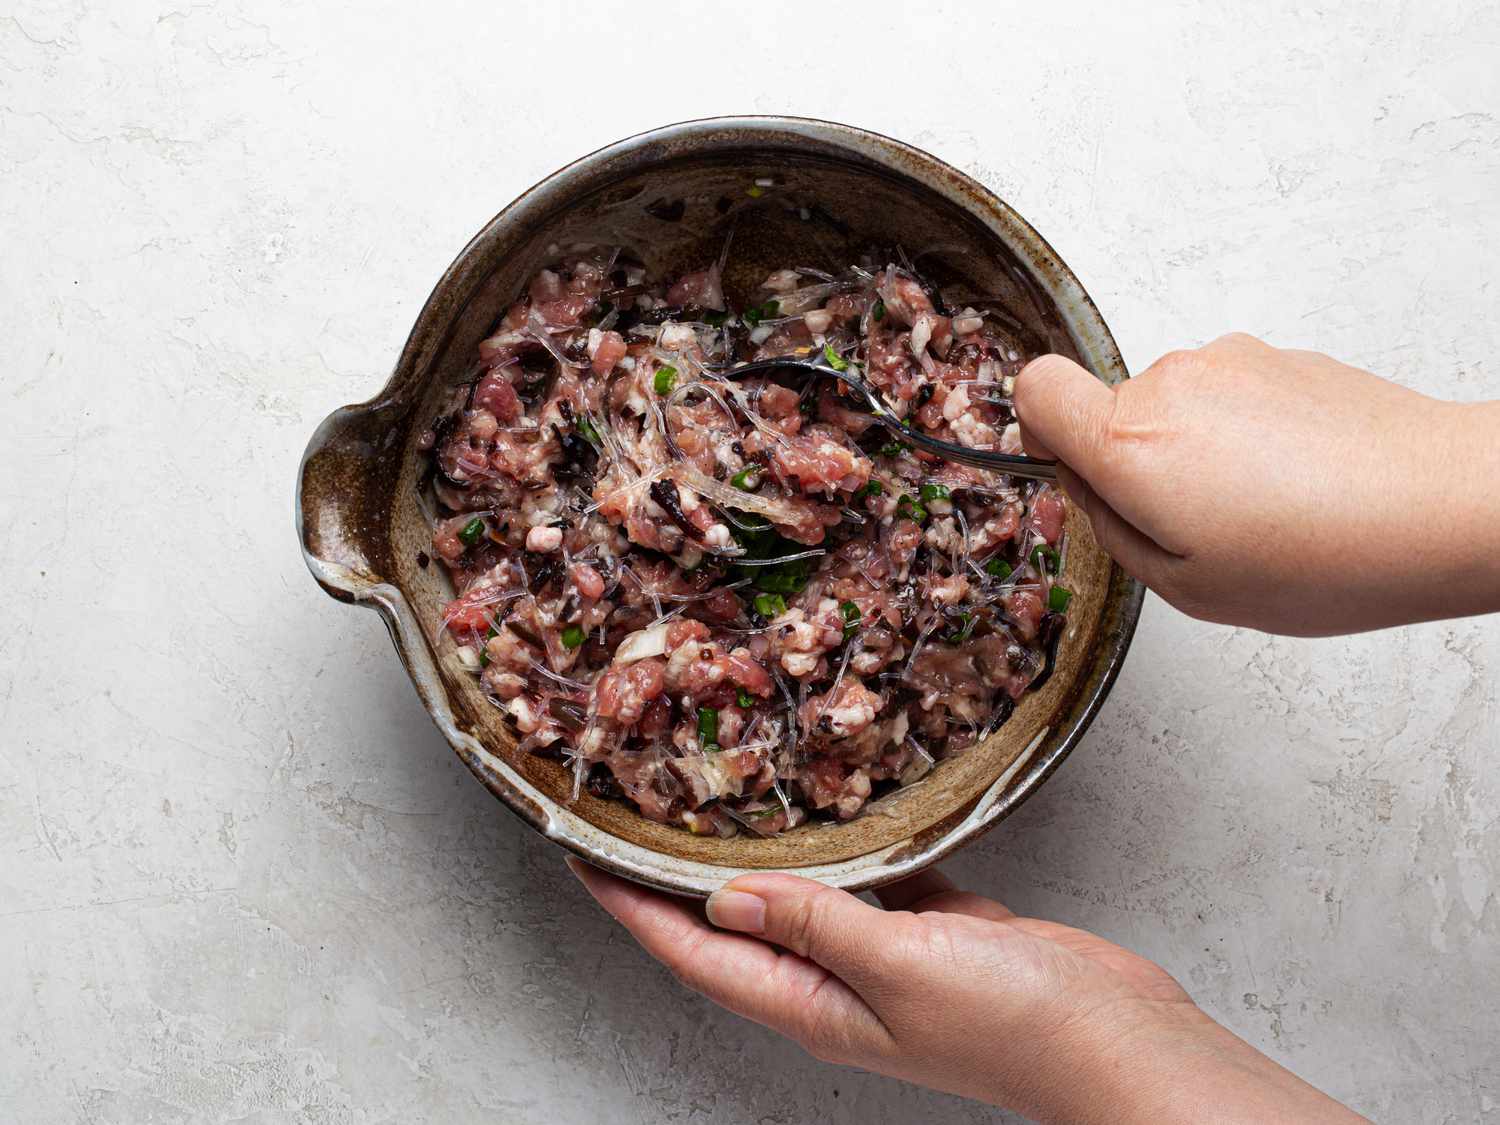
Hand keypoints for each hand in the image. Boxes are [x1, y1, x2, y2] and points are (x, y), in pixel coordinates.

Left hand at [568, 861, 1363, 1122]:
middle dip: (676, 877)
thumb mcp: (901, 967)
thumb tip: (723, 899)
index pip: (694, 952)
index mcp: (812, 1006)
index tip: (582, 854)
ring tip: (713, 798)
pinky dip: (838, 845)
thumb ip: (814, 924)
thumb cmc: (1016, 1021)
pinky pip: (865, 879)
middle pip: (731, 925)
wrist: (1115, 1037)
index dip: (632, 906)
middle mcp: (834, 985)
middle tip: (636, 813)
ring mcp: (882, 957)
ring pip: (796, 897)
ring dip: (753, 855)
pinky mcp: (929, 928)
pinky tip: (829, 802)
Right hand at [1013, 334, 1499, 634]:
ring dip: (1193, 450)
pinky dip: (1243, 435)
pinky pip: (1228, 395)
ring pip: (1172, 405)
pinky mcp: (1280, 356)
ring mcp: (1230, 362)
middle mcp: (1171, 383)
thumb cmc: (1327, 556)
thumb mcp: (1186, 588)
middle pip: (1109, 408)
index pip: (1034, 387)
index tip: (1073, 469)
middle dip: (1133, 463)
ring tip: (1257, 509)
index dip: (1039, 429)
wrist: (1443, 504)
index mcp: (1131, 441)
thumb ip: (1112, 532)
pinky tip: (1292, 483)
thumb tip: (1088, 492)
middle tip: (1191, 525)